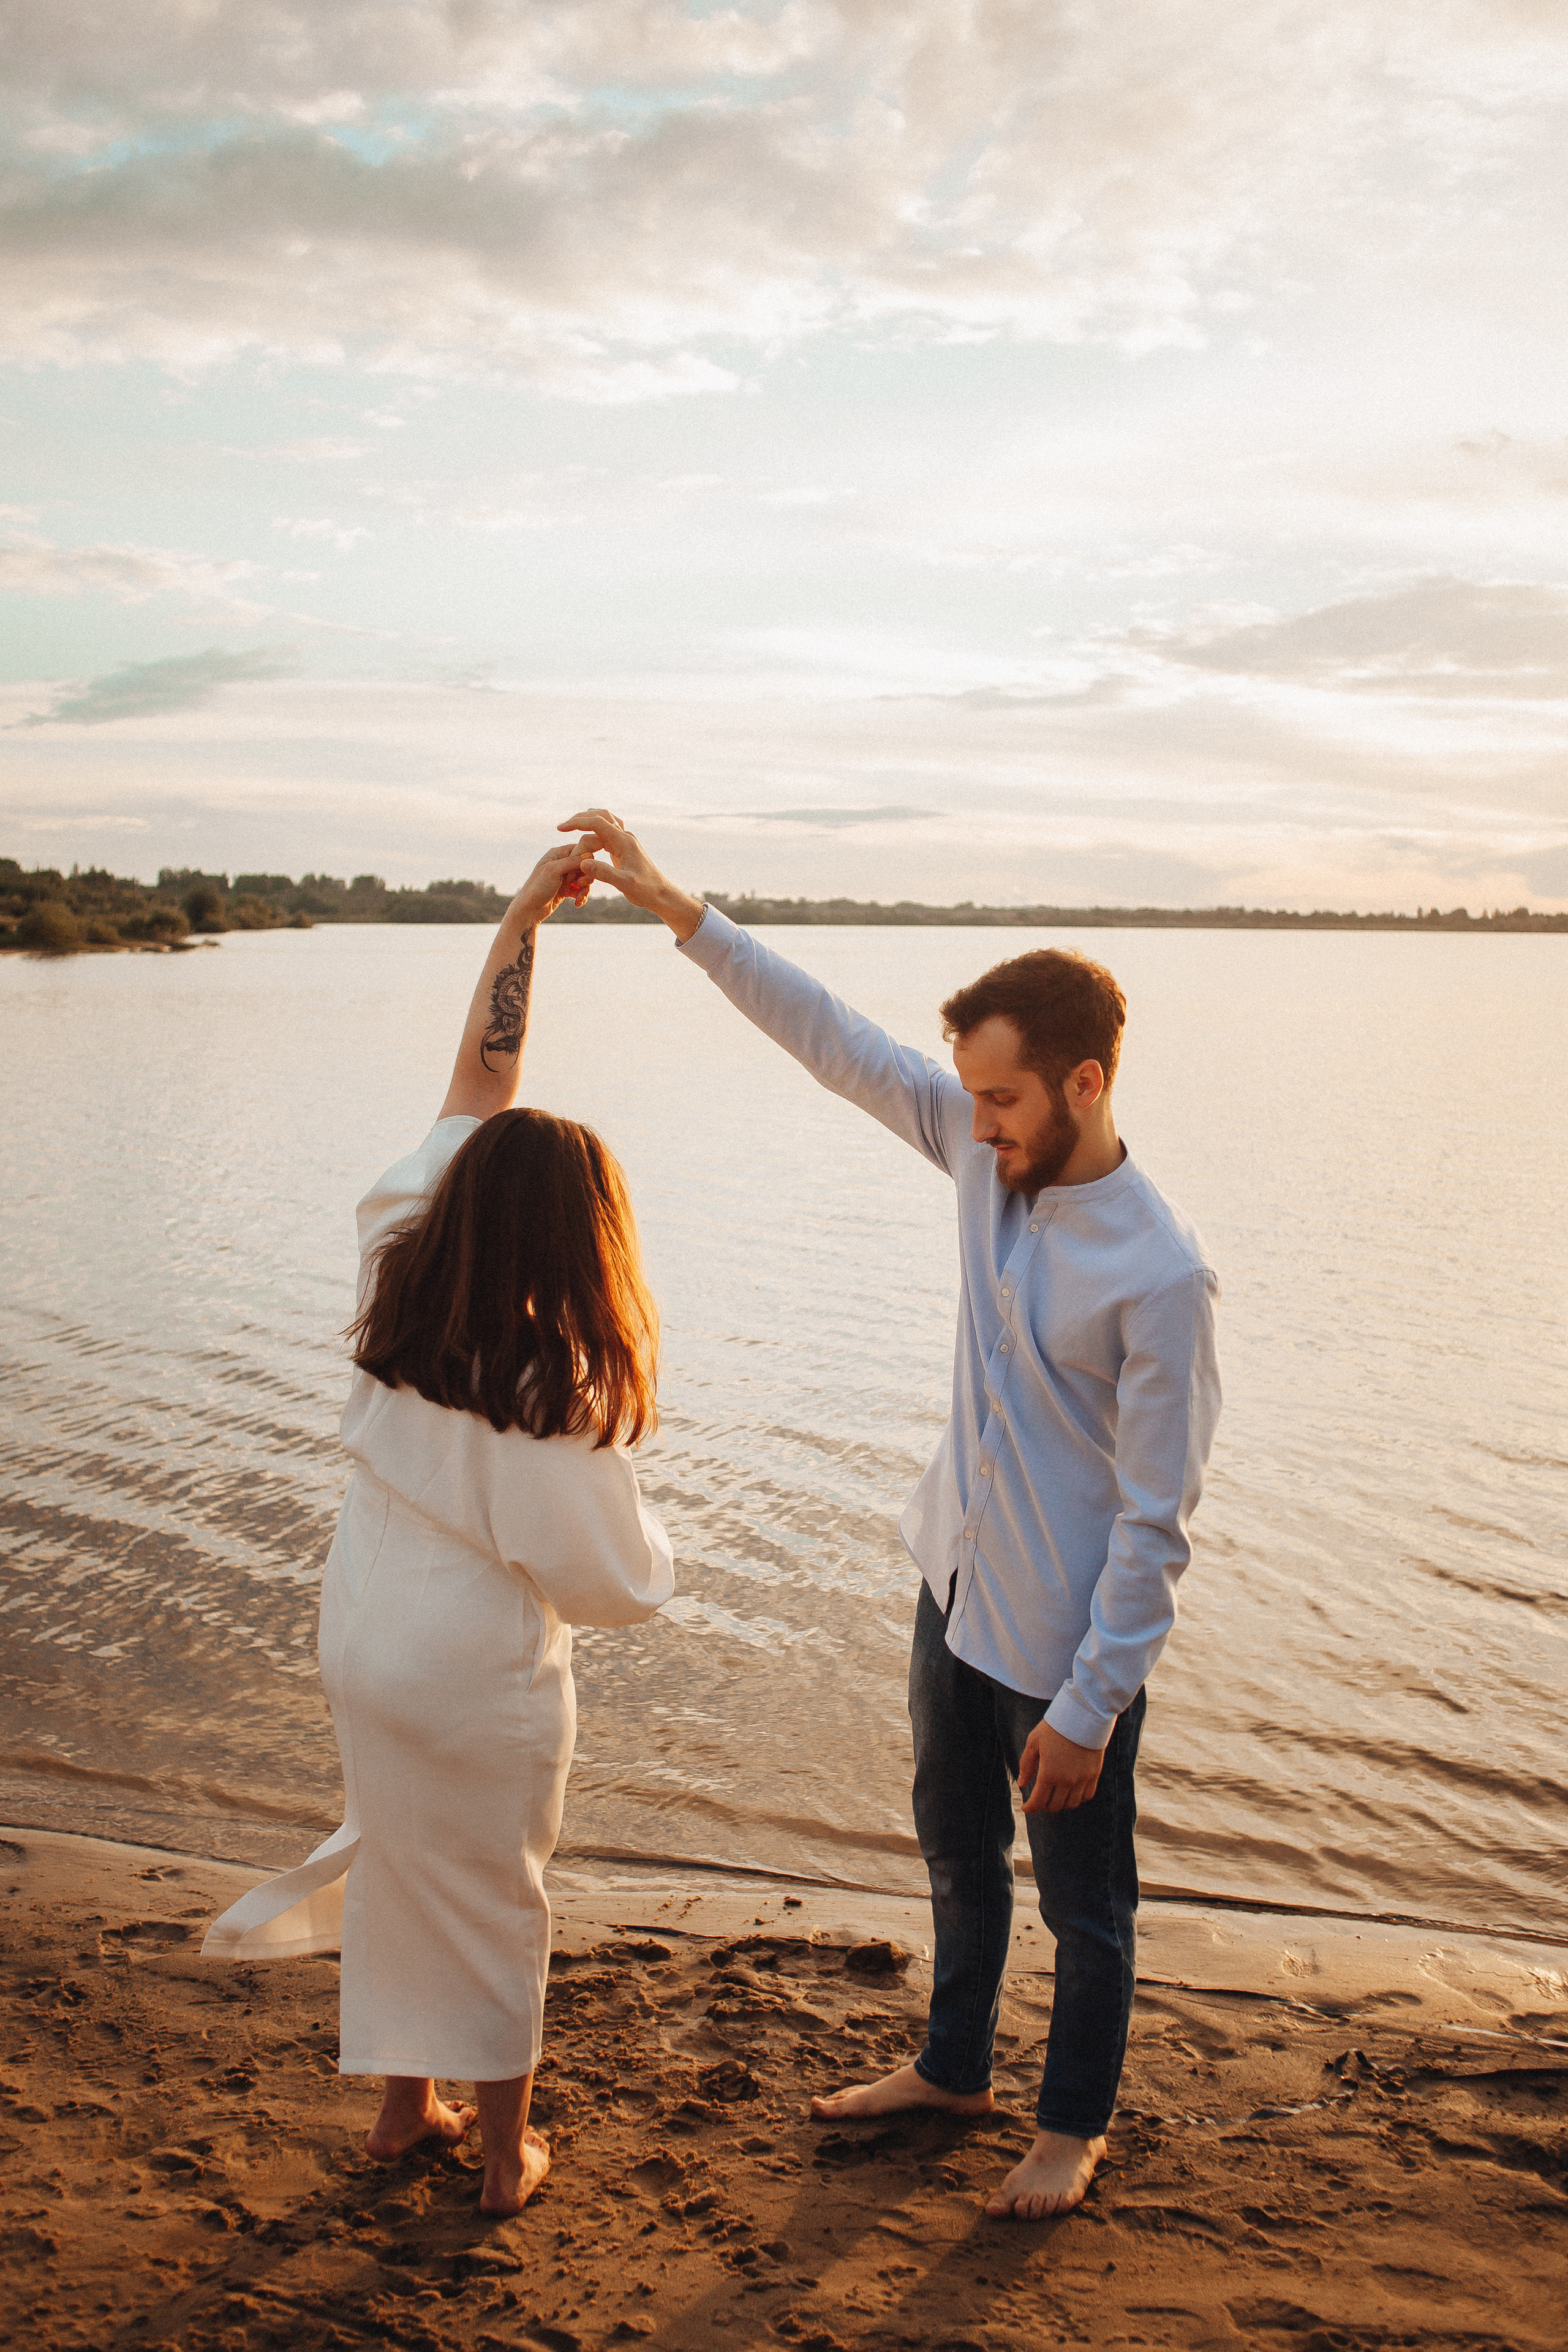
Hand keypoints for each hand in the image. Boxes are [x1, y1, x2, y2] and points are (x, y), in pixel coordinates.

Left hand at [514, 843, 590, 926]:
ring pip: (585, 879)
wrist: (530, 910)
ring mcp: (564, 877)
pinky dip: (581, 896)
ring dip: (585, 889)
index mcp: (557, 853)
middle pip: (586, 865)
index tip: (582, 870)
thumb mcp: (554, 870)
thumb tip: (590, 855)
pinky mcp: (566, 889)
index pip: (581, 848)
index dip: (586, 859)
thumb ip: (572, 861)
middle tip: (579, 885)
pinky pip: (581, 890)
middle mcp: (562, 863)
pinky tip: (577, 903)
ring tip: (579, 898)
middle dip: (586, 877)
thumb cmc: (537, 888)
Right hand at [557, 809, 704, 941]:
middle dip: (581, 818)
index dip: (577, 823)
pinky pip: (608, 832)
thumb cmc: (646, 891)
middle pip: (601, 815)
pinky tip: (587, 838)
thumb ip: (604, 873)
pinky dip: (595, 830)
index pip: (597, 822)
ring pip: (605, 821)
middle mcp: (625, 837)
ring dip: (588, 821)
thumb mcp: (624, 884)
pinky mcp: (625, 848)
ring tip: (571, 827)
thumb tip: (583, 862)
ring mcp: (626, 841)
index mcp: (624, 842)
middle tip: (563, 827)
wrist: (662, 894)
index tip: (560, 828)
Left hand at [1018, 1721, 1104, 1814]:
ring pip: (1071, 1804)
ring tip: (1055, 1796)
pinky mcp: (1094, 1775)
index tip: (1025, 1807)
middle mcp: (1066, 1781)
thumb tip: (1022, 1783)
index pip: (1038, 1802)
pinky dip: (1077, 1799)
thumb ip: (1026, 1765)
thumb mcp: (1034, 1742)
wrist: (1082, 1716)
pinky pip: (1086, 1796)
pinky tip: (1071, 1792)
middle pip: (1054, 1806)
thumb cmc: (1054, 1727)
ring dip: (1061, 1804)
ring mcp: (1082, 1779)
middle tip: (1039, 1799)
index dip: (1030, 1808)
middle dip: (1043, 1806)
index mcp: (1049, 1774)